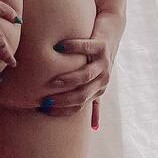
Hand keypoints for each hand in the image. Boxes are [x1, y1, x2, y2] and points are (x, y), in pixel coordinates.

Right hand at [40, 7, 124, 128]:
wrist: (113, 30)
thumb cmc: (97, 55)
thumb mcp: (96, 77)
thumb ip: (91, 97)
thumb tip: (92, 127)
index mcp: (99, 88)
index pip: (79, 105)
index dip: (62, 109)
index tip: (44, 109)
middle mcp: (103, 78)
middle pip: (83, 94)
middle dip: (64, 99)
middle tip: (46, 99)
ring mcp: (103, 62)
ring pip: (87, 75)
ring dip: (70, 80)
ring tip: (54, 80)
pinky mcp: (102, 45)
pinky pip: (86, 48)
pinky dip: (72, 47)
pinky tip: (57, 47)